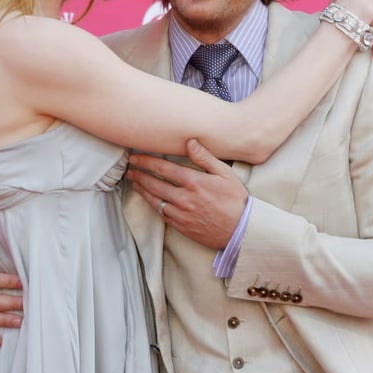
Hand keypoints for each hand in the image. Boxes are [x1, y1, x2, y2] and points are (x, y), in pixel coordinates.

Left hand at [126, 139, 247, 249]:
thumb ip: (205, 157)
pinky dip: (152, 204)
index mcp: (194, 182)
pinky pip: (161, 214)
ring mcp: (181, 214)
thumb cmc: (236, 200)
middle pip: (153, 184)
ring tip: (135, 182)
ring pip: (154, 200)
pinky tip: (149, 199)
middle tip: (130, 169)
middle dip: (139, 174)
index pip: (163, 168)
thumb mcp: (225, 174)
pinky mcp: (181, 226)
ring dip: (142, 190)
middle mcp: (184, 198)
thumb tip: (190, 142)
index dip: (146, 162)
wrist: (242, 230)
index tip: (136, 158)